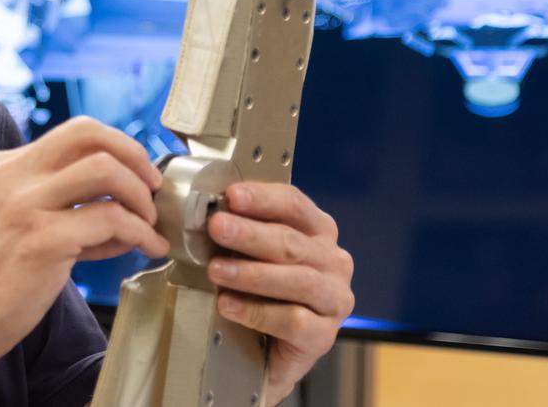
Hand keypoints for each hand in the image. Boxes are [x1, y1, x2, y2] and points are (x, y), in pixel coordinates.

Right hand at [0, 117, 169, 368]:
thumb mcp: (11, 223)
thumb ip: (56, 206)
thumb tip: (118, 208)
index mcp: (2, 167)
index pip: (73, 134)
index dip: (116, 147)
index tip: (136, 172)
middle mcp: (11, 175)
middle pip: (88, 132)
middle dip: (133, 154)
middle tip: (151, 187)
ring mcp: (25, 204)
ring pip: (104, 168)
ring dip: (139, 195)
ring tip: (148, 224)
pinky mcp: (41, 239)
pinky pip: (109, 219)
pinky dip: (139, 232)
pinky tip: (145, 248)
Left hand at [206, 182, 354, 404]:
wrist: (265, 351)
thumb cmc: (260, 291)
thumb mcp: (252, 254)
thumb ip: (241, 232)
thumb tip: (212, 213)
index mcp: (318, 231)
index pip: (294, 205)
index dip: (263, 198)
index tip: (232, 195)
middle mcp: (333, 261)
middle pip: (292, 242)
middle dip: (250, 233)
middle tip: (216, 227)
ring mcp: (334, 299)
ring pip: (297, 281)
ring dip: (252, 273)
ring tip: (216, 270)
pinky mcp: (324, 335)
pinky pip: (292, 320)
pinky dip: (256, 312)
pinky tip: (228, 305)